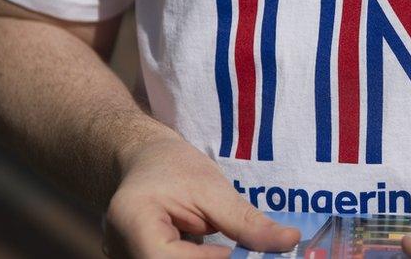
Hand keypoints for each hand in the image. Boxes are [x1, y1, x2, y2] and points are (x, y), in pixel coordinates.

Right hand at [103, 135, 299, 257]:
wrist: (144, 162)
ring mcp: (128, 258)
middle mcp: (122, 248)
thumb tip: (289, 241)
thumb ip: (245, 221)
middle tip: (241, 253)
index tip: (231, 253)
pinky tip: (215, 253)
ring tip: (226, 248)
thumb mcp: (212, 188)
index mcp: (132, 220)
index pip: (166, 258)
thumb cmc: (174, 167)